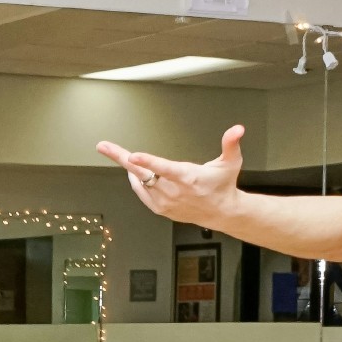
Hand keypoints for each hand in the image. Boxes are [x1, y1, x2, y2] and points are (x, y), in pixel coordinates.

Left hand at [97, 126, 245, 229]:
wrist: (221, 212)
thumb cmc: (223, 185)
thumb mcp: (231, 162)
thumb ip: (231, 144)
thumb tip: (237, 129)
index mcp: (187, 178)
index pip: (163, 168)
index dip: (148, 161)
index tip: (133, 155)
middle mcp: (173, 191)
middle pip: (142, 172)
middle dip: (122, 158)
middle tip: (104, 146)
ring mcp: (165, 201)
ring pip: (139, 183)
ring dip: (128, 168)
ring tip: (119, 154)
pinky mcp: (161, 209)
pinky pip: (141, 194)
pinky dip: (135, 183)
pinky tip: (133, 172)